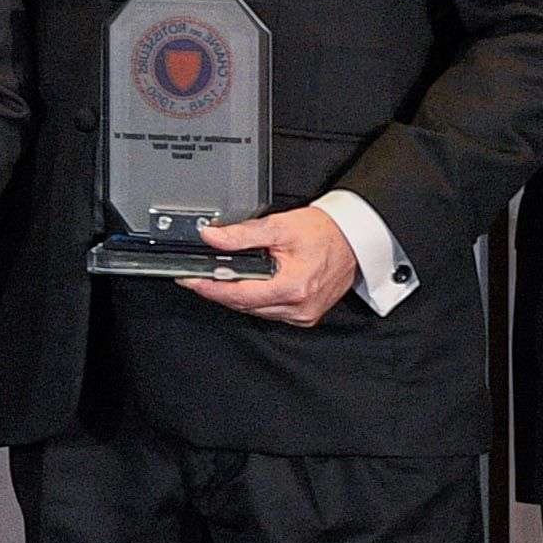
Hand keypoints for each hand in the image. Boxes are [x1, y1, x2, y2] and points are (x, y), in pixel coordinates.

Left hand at [186, 204, 363, 329]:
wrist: (355, 238)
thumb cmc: (324, 232)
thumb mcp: (280, 227)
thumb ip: (242, 234)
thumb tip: (212, 237)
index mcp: (292, 287)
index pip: (238, 294)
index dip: (209, 288)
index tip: (188, 280)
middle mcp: (298, 307)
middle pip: (244, 305)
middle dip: (218, 291)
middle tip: (196, 276)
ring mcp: (303, 314)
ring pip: (255, 311)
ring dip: (236, 296)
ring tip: (219, 278)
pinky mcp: (306, 315)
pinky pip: (270, 312)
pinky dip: (255, 300)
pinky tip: (248, 286)